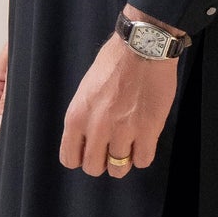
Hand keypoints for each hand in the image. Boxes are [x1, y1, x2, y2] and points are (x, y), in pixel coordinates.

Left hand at [60, 10, 181, 176]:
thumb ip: (85, 116)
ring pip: (119, 169)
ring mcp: (123, 131)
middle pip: (94, 168)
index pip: (70, 159)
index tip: (92, 151)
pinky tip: (144, 141)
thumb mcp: (86, 90)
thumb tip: (90, 138)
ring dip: (124, 160)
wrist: (143, 47)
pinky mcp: (148, 131)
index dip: (82, 158)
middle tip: (112, 149)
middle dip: (103, 162)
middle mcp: (96, 128)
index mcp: (76, 117)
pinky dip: (143, 155)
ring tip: (130, 145)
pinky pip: (143, 160)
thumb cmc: (114, 62)